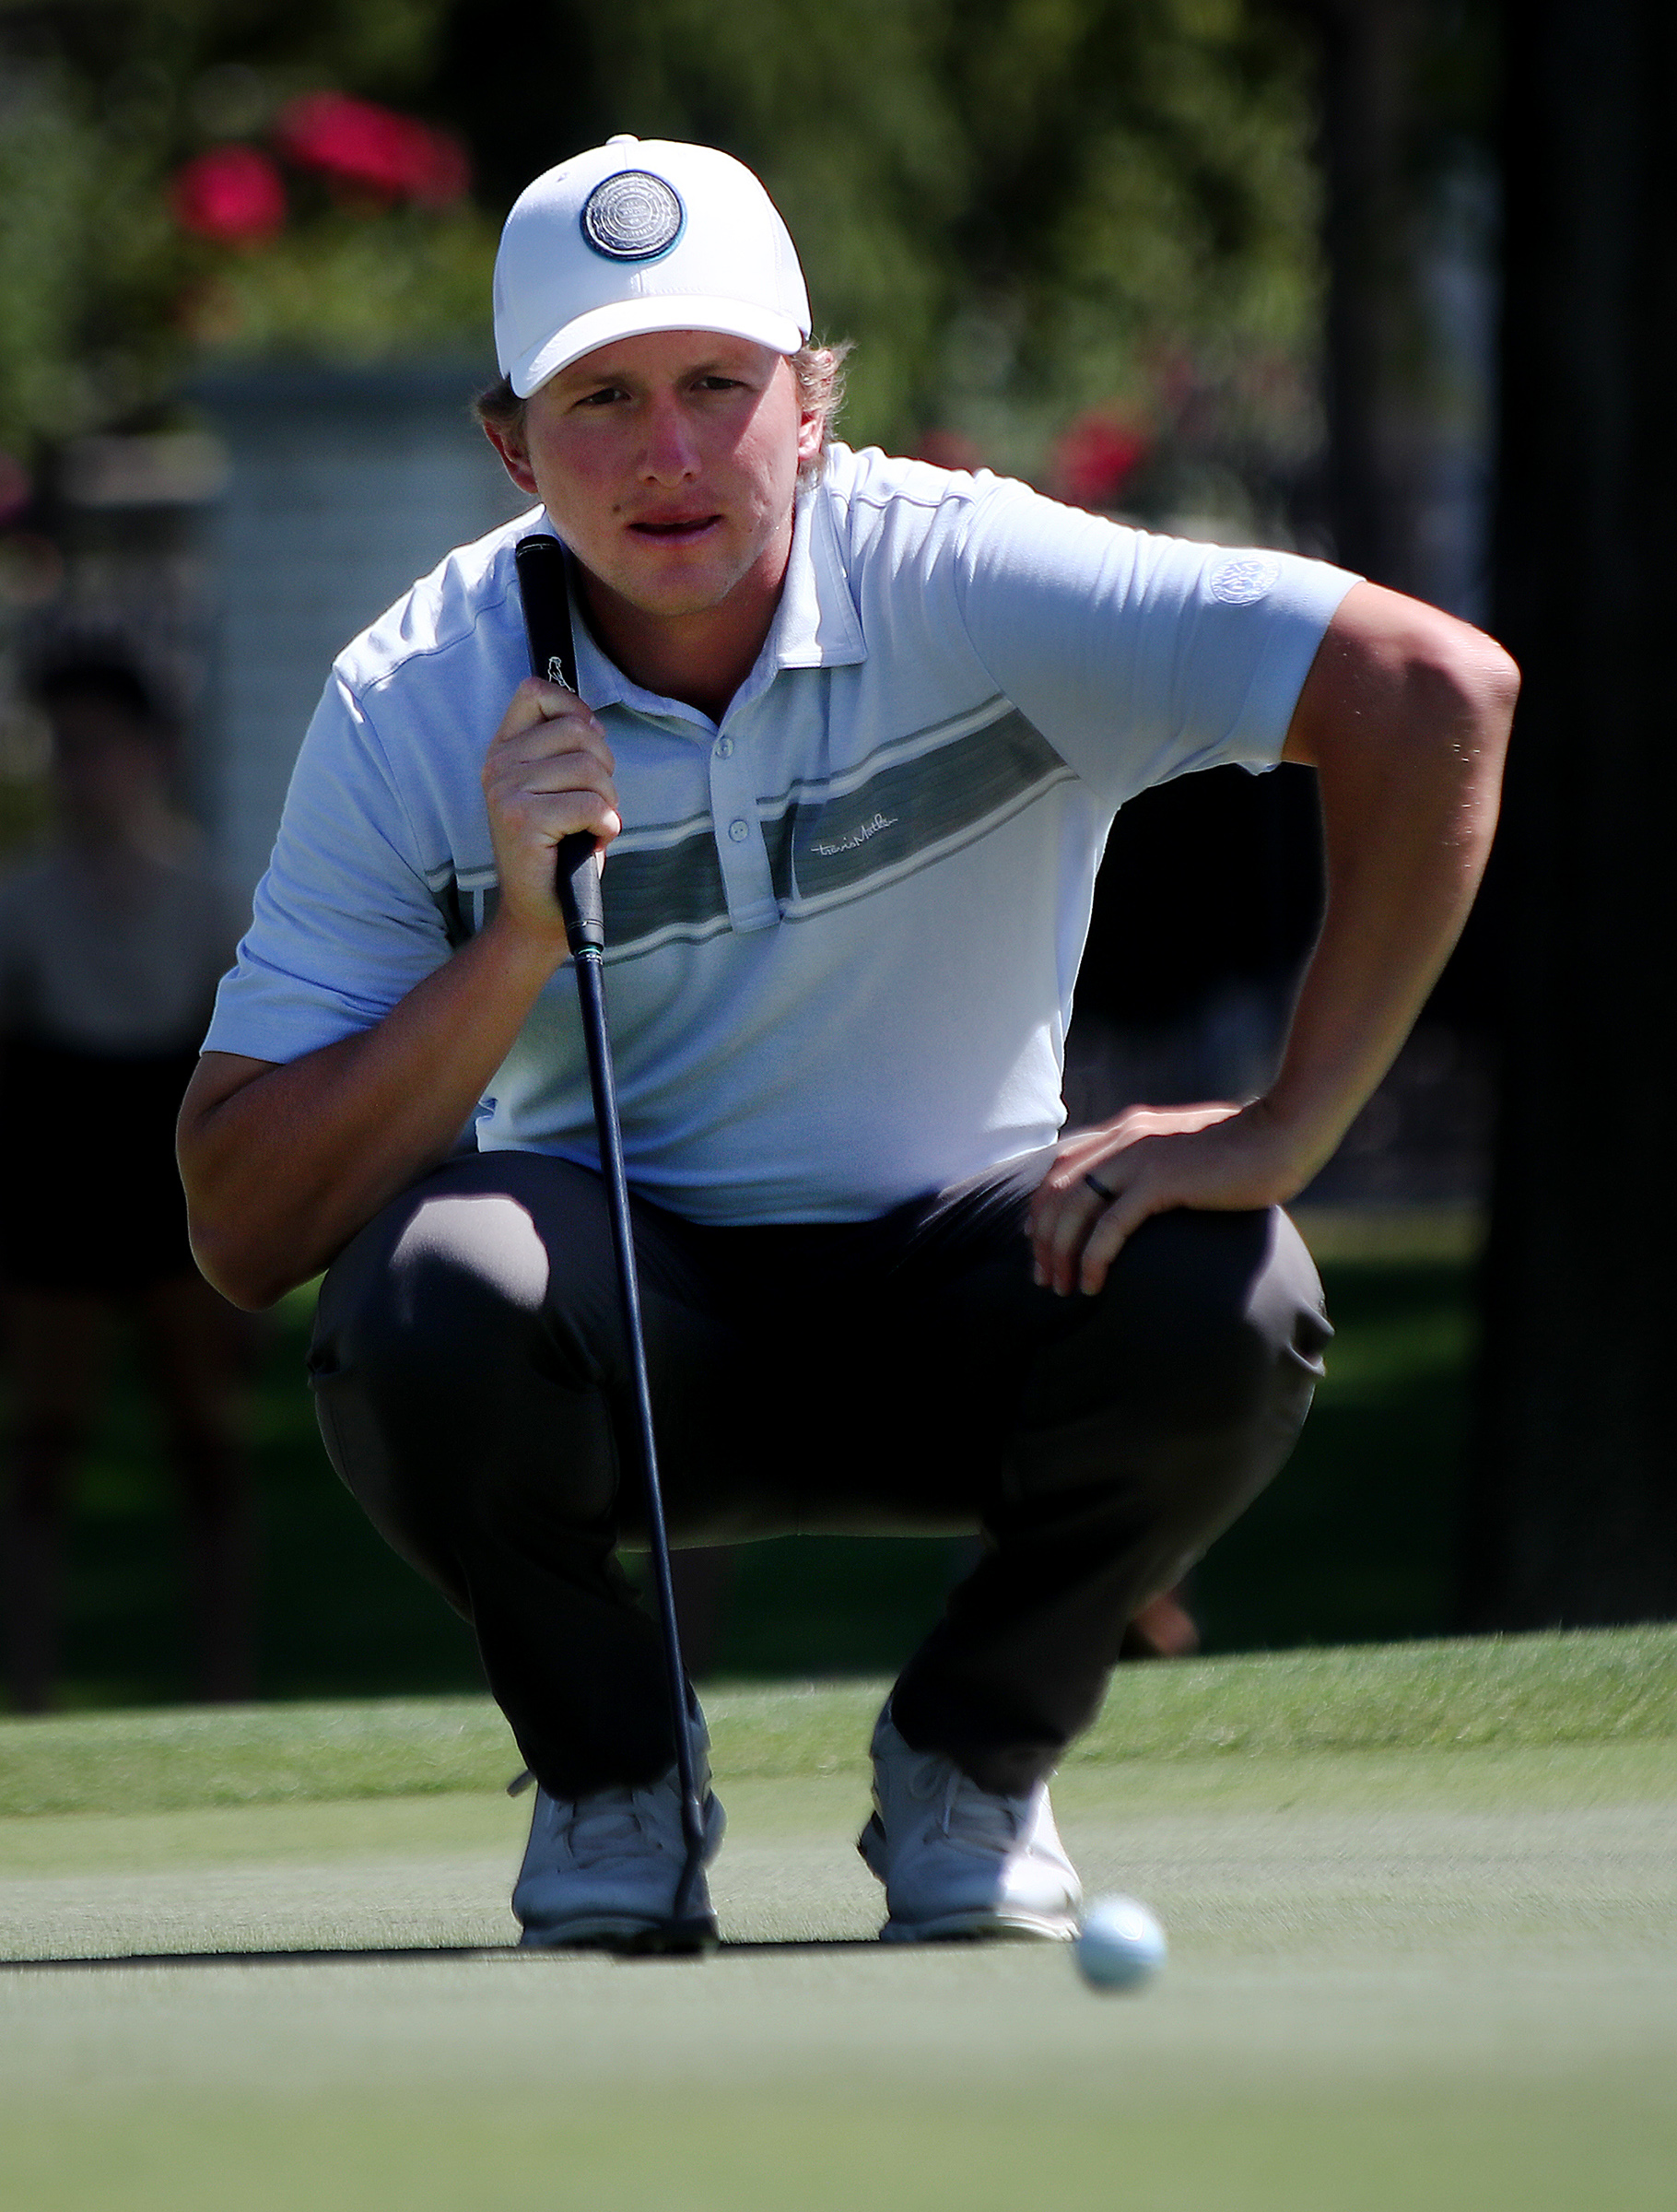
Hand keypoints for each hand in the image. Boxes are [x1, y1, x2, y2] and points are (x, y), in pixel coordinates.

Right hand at [481, 677, 619, 948]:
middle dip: (604, 768)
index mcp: (503, 750)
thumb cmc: (559, 848)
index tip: (588, 747)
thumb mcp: (557, 786)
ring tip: (591, 825)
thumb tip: (592, 720)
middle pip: (578, 731)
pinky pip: (590, 805)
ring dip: (607, 801)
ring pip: (589, 769)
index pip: (535, 691)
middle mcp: (497, 766)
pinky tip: (592, 841)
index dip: (574, 709)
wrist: (540, 910)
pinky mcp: (522, 822)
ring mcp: (505, 793)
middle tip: (595, 803)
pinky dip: (606, 825)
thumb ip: (565, 747)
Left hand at [1027, 1099, 1309, 1296]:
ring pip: (1074, 1209)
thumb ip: (1153, 1166)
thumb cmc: (1242, 1151)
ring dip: (1060, 1253)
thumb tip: (1137, 1199)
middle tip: (1044, 1278)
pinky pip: (1110, 1225)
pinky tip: (1092, 1285)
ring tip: (1061, 1288)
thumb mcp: (1182, 1152)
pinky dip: (1093, 1258)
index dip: (1040, 1208)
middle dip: (1041, 1238)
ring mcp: (1139, 1157)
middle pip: (1056, 1190)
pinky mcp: (1161, 1181)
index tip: (1038, 1244)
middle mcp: (1122, 1138)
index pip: (1060, 1167)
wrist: (1281, 1135)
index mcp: (1124, 1130)